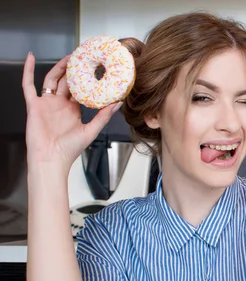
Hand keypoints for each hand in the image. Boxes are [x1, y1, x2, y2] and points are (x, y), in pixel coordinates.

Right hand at [22, 52, 120, 173]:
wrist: (51, 159)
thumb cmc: (69, 150)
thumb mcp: (91, 130)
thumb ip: (104, 116)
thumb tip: (117, 103)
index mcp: (73, 110)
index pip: (80, 90)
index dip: (86, 79)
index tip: (95, 68)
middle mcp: (60, 105)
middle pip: (66, 82)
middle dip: (73, 69)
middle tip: (83, 56)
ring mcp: (47, 103)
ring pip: (51, 80)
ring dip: (59, 67)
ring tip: (68, 56)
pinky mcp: (34, 104)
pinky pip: (28, 84)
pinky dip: (28, 70)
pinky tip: (31, 58)